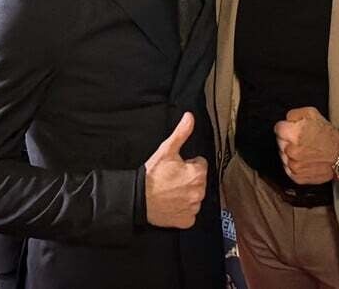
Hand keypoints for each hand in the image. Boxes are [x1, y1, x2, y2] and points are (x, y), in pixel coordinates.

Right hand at [144, 112, 207, 228]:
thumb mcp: (166, 150)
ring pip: (194, 197)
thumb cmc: (152, 175)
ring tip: (170, 191)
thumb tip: (189, 117)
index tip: (177, 167)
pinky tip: (172, 203)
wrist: (138, 198)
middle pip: (199, 181)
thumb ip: (181, 133)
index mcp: (198, 173)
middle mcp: (199, 191)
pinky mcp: (187, 220)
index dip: (188, 164)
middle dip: (188, 179)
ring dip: (186, 194)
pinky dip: (182, 209)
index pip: (200, 165)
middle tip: (172, 179)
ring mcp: (193, 207)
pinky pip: (189, 213)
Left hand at [274, 107, 338, 184]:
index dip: (286, 128)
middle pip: (280, 143)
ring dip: (290, 153)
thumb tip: (285, 120)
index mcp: (293, 134)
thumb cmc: (328, 134)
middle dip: (288, 140)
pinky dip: (295, 165)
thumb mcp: (312, 113)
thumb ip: (294, 114)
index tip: (293, 130)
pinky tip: (305, 160)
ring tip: (305, 151)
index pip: (278, 129)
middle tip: (302, 140)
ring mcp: (293, 166)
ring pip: (283, 156)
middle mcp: (291, 151)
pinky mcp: (297, 177)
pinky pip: (288, 169)